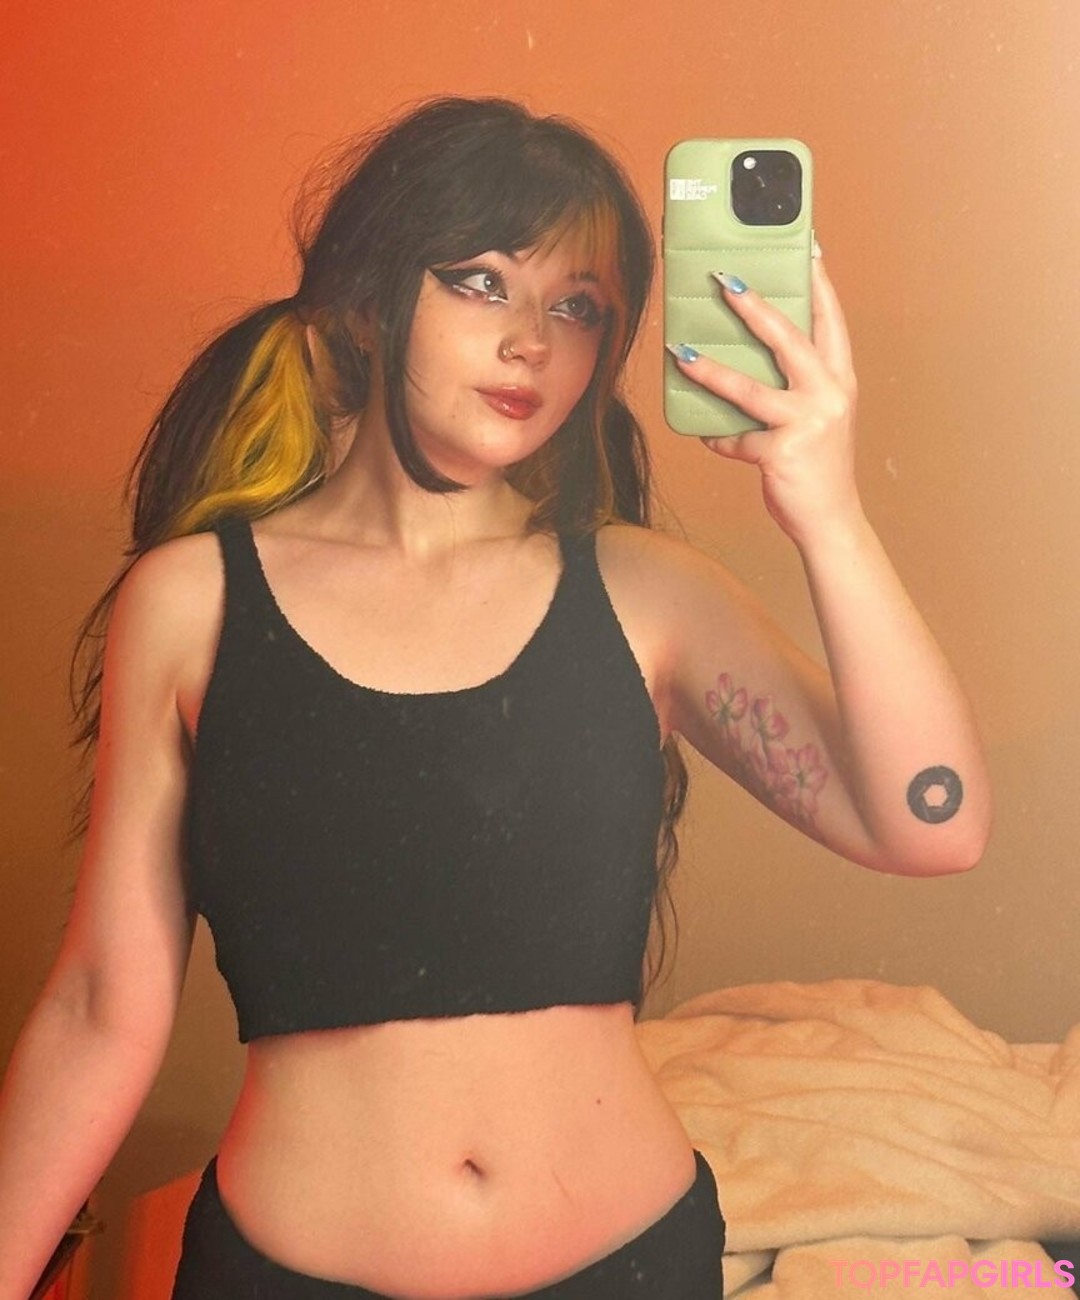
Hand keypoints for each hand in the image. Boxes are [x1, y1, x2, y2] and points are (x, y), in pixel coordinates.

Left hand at [668, 256, 860, 545]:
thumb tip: (745, 361)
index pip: (831, 320)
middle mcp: (830, 394)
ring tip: (681, 353)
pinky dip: (719, 438)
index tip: (807, 248)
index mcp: (840, 380)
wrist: (831, 520)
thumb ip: (795, 388)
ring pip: (750, 388)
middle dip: (754, 307)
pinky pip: (736, 439)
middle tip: (725, 280)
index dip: (818, 283)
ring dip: (710, 370)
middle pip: (789, 339)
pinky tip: (707, 436)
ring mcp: (808, 423)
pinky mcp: (783, 452)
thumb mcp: (817, 418)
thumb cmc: (818, 466)